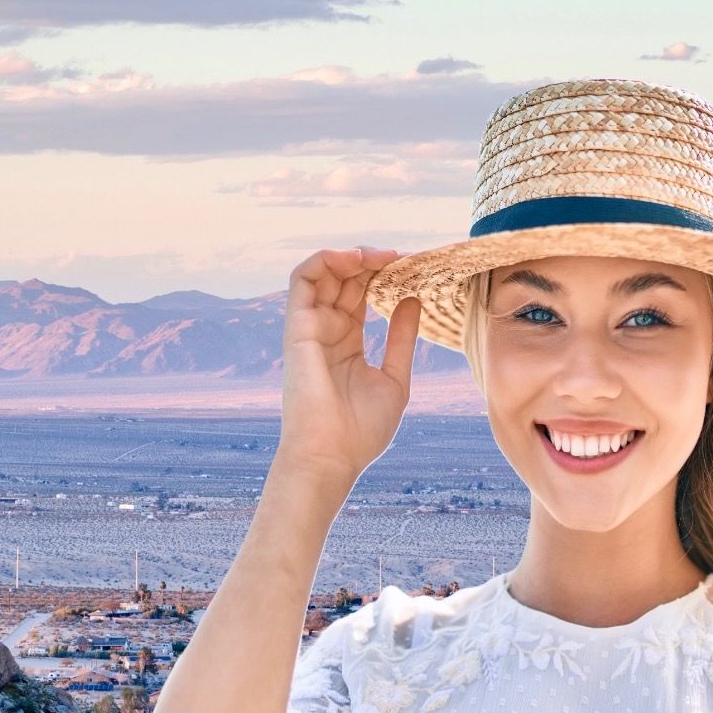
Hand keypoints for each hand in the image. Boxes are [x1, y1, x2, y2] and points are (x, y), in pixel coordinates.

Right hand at [275, 246, 422, 481]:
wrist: (332, 457)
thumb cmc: (361, 431)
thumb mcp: (395, 379)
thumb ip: (402, 340)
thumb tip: (413, 300)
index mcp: (347, 343)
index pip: (361, 295)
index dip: (385, 276)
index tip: (415, 268)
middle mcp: (327, 331)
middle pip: (345, 280)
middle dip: (373, 262)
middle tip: (404, 257)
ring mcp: (311, 327)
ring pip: (323, 273)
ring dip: (351, 256)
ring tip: (383, 256)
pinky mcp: (298, 327)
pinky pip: (302, 279)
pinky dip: (326, 260)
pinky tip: (356, 258)